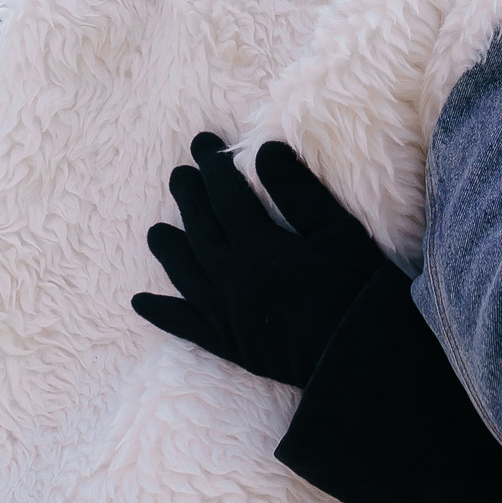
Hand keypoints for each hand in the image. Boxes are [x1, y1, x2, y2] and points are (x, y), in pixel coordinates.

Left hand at [132, 134, 386, 389]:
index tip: (204, 145)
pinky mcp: (230, 345)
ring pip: (185, 275)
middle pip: (200, 231)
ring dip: (169, 249)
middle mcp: (232, 280)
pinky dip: (162, 313)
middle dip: (188, 199)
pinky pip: (186, 327)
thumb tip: (265, 150)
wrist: (360, 357)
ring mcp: (226, 315)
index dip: (214, 168)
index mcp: (259, 248)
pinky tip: (141, 302)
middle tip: (179, 174)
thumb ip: (298, 190)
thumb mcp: (337, 230)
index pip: (226, 197)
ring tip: (156, 230)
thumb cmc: (357, 288)